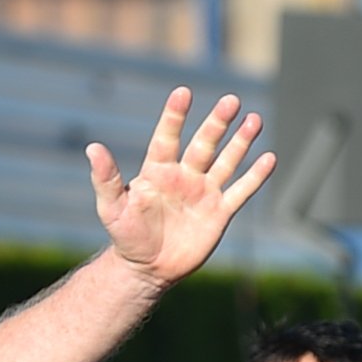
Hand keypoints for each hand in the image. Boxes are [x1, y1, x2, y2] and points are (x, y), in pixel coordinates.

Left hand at [89, 91, 274, 284]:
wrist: (148, 268)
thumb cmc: (126, 236)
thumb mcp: (111, 207)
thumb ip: (106, 177)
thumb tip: (92, 147)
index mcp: (158, 170)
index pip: (168, 137)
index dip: (175, 116)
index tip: (183, 93)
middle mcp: (184, 176)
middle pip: (204, 144)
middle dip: (218, 123)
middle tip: (231, 100)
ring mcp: (204, 192)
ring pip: (226, 161)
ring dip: (240, 142)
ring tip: (254, 120)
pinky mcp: (220, 213)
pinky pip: (241, 191)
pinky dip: (255, 176)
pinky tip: (269, 158)